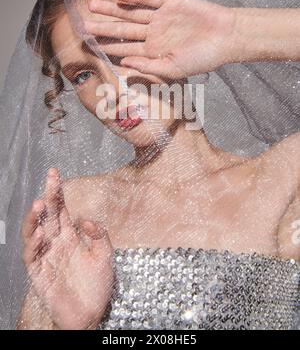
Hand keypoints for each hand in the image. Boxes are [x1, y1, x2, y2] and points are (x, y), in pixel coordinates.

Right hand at [21, 168, 113, 329]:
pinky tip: (41, 233)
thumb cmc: (97, 286)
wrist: (90, 314)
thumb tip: (85, 219)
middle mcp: (56, 243)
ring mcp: (46, 257)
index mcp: (70, 237)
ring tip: (39, 204)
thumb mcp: (105, 256)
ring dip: (35, 218)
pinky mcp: (39, 273)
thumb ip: (99, 235)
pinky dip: (34, 244)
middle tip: (50, 177)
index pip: (61, 210)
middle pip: (48, 215)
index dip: (58, 192)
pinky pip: (32, 256)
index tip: (56, 174)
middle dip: (48, 196)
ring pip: (35, 232)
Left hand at [84, 0, 236, 78]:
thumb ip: (149, 67)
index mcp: (153, 51)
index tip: (88, 46)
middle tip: (83, 25)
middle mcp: (153, 34)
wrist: (227, 37)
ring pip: (131, 12)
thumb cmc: (203, 58)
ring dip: (113, 10)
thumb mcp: (174, 69)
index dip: (107, 47)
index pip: (125, 49)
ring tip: (93, 6)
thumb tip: (124, 66)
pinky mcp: (170, 3)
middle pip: (123, 30)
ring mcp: (161, 17)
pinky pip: (149, 0)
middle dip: (103, 28)